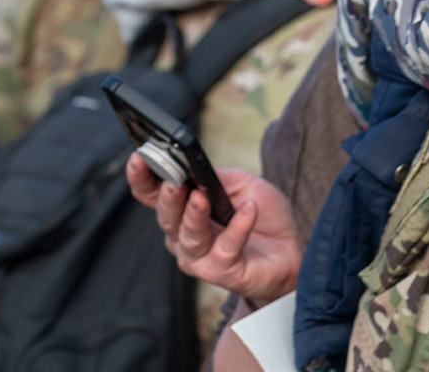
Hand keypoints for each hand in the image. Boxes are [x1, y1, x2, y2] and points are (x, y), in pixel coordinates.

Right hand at [127, 154, 301, 307]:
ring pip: (188, 238)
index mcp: (182, 211)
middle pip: (167, 217)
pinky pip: (226, 249)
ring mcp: (200, 258)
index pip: (153, 196)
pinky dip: (238, 228)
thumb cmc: (261, 215)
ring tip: (201, 197)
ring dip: (194, 216)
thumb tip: (194, 167)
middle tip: (173, 182)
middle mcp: (183, 237)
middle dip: (168, 199)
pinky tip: (249, 211)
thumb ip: (215, 178)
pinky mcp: (223, 272)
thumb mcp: (241, 185)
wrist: (290, 250)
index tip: (138, 157)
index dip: (141, 179)